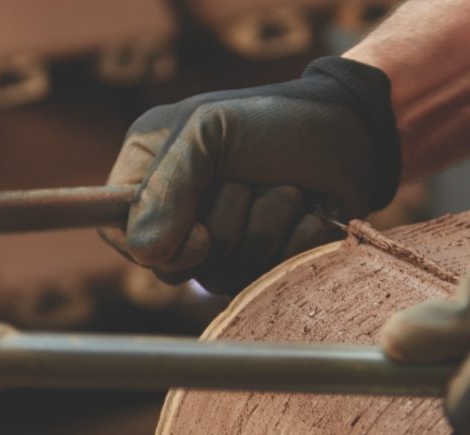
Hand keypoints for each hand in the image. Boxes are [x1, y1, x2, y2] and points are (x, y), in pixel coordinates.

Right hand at [100, 57, 399, 294]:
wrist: (351, 131)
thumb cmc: (274, 119)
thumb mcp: (209, 130)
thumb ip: (168, 186)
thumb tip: (147, 253)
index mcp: (149, 173)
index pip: (118, 234)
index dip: (153, 244)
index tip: (196, 230)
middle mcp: (178, 214)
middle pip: (173, 267)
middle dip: (226, 223)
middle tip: (252, 180)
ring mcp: (221, 245)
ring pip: (223, 277)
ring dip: (267, 226)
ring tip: (288, 188)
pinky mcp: (262, 265)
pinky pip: (268, 280)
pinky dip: (296, 241)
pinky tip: (309, 210)